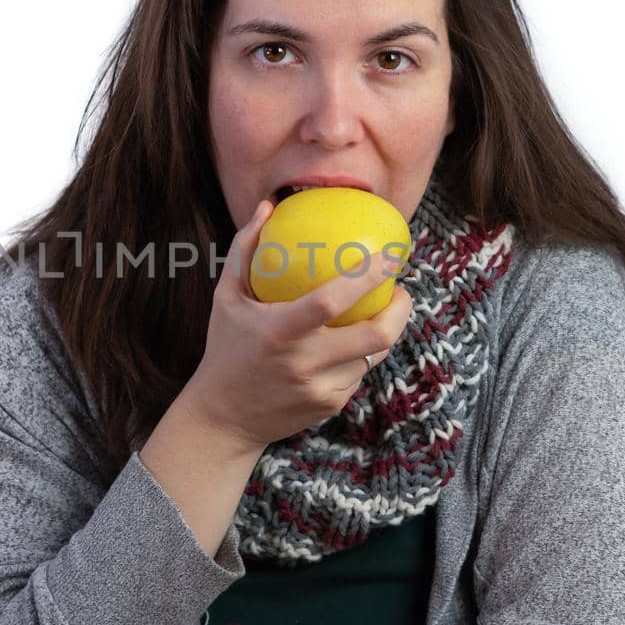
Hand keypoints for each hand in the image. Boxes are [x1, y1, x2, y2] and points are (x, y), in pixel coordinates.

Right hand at [180, 198, 412, 452]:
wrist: (223, 418)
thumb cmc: (225, 347)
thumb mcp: (226, 297)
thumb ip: (245, 249)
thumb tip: (269, 205)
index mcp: (279, 332)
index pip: (331, 301)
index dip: (366, 277)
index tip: (390, 254)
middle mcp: (304, 363)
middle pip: (376, 336)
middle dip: (401, 310)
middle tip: (401, 290)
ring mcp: (320, 389)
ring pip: (370, 355)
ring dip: (378, 332)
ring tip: (377, 312)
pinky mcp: (330, 406)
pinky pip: (358, 374)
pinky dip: (357, 356)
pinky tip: (347, 345)